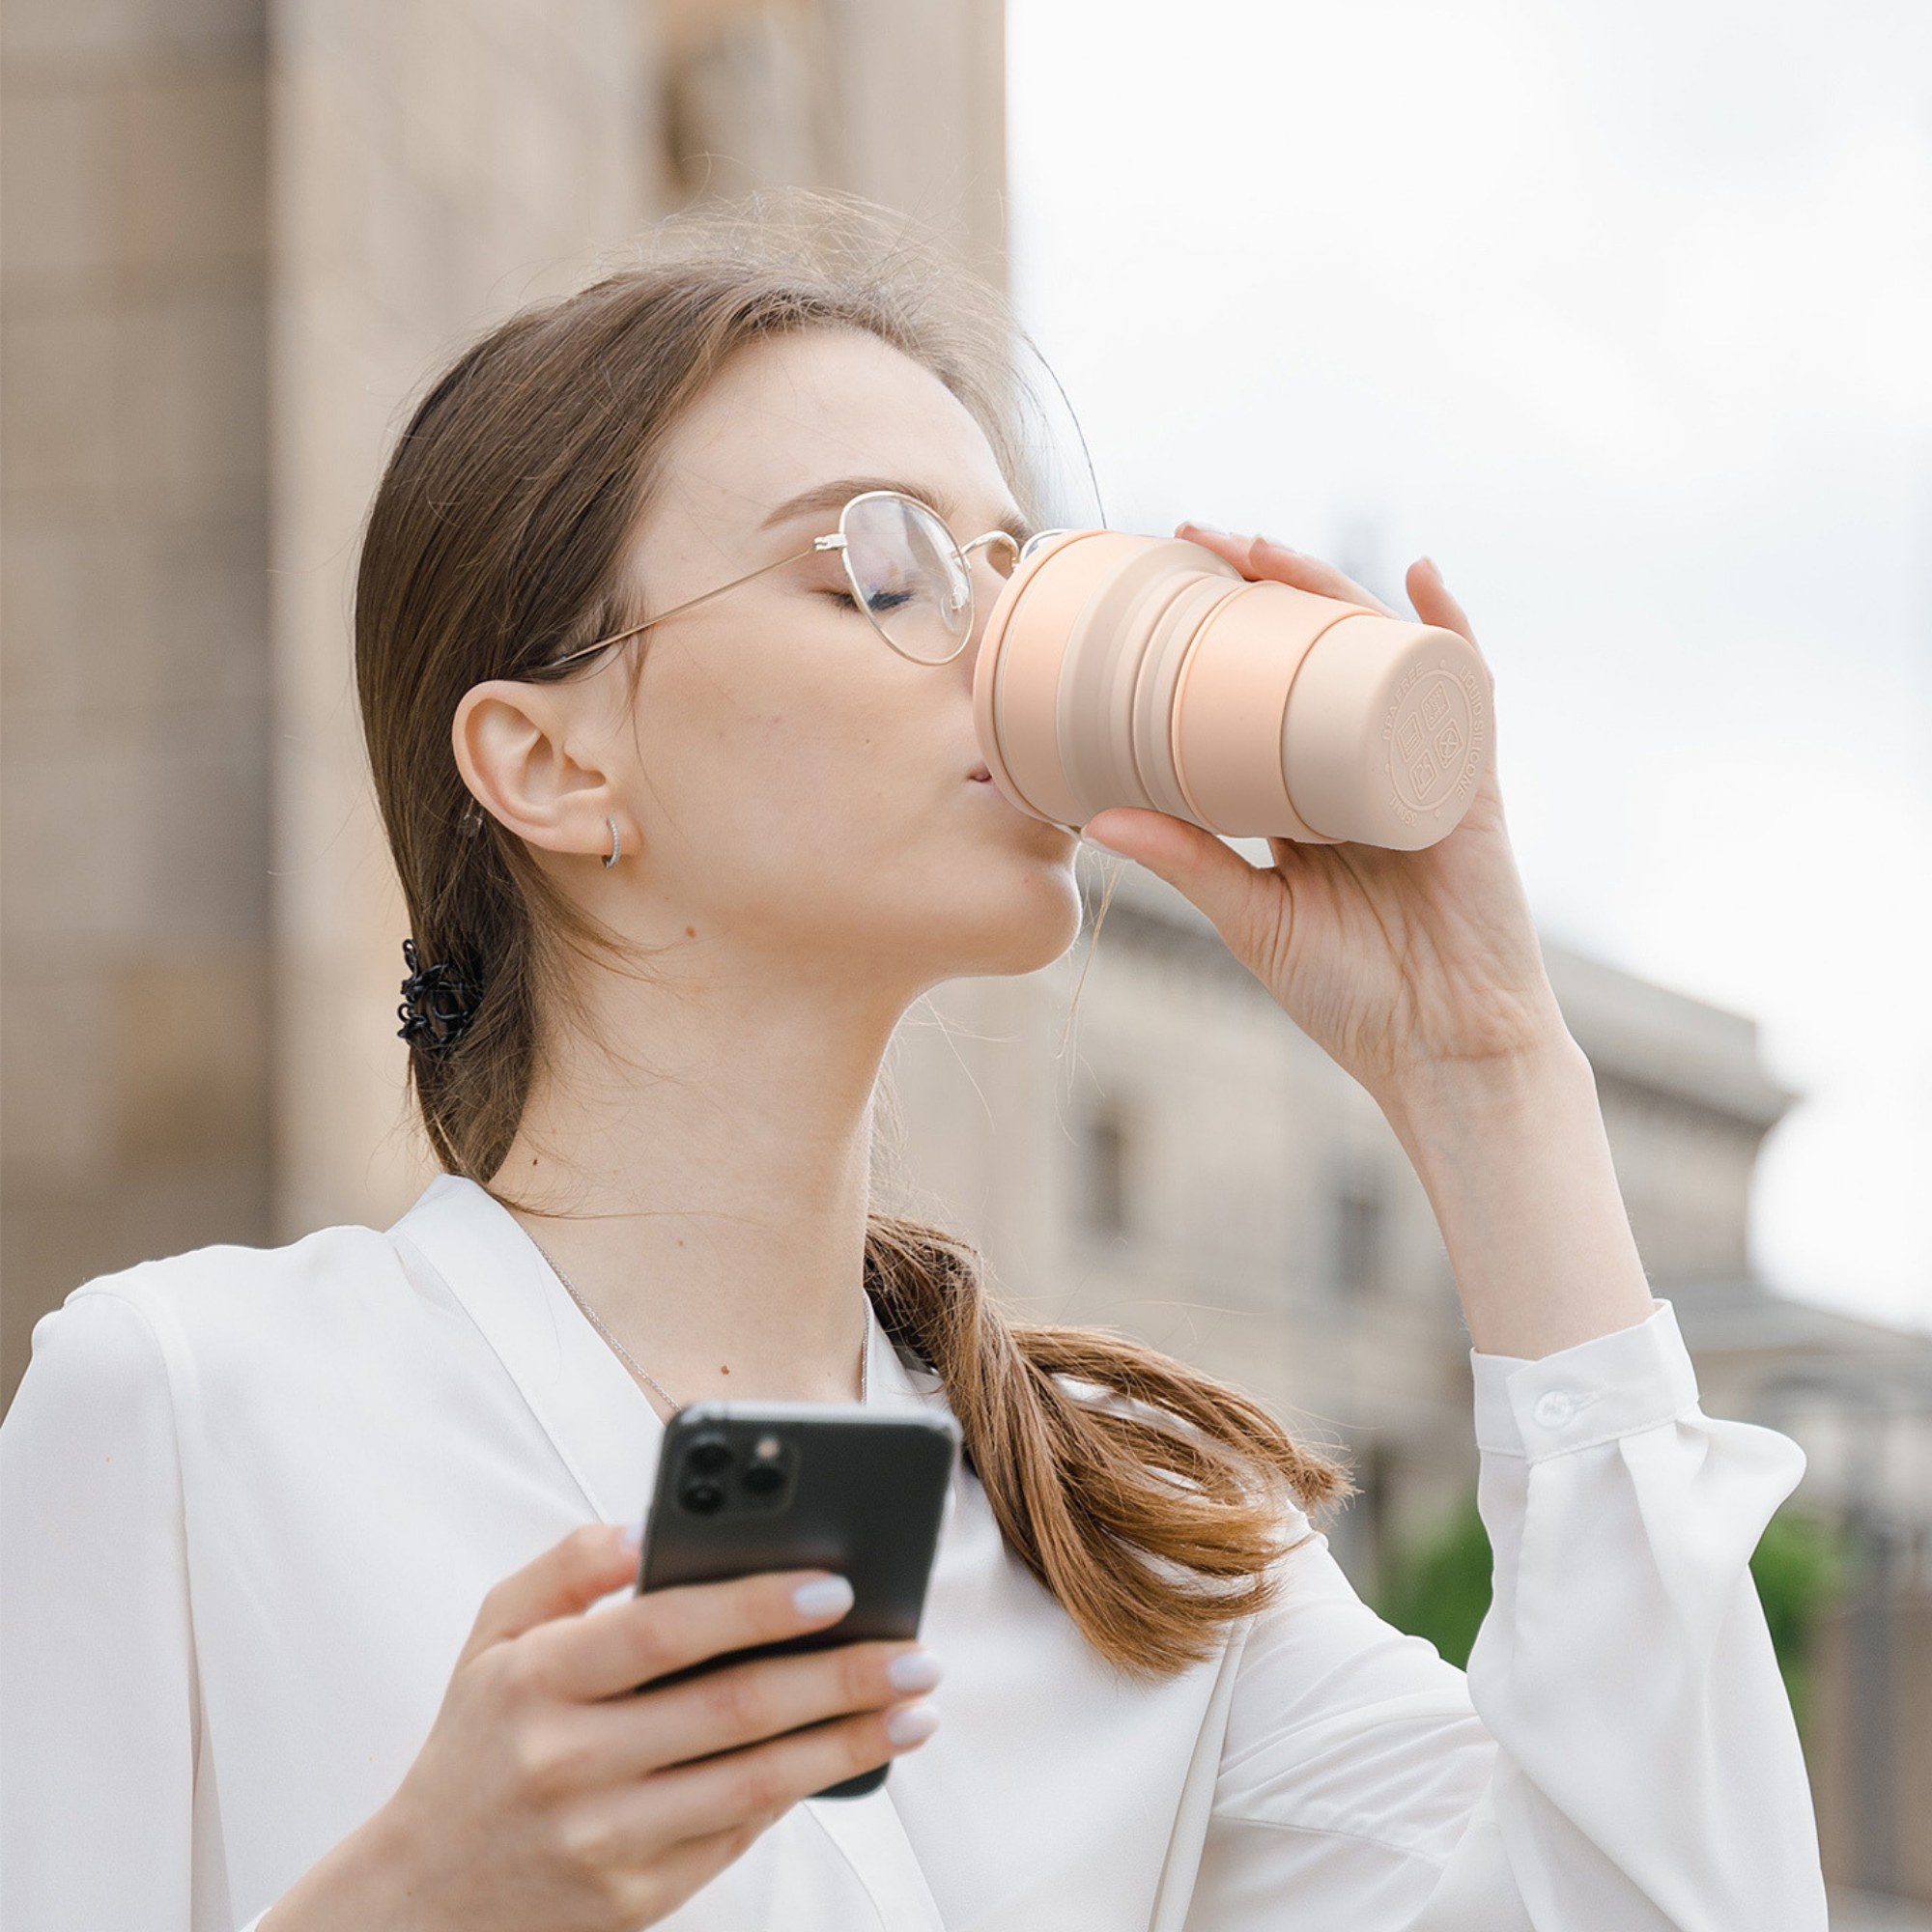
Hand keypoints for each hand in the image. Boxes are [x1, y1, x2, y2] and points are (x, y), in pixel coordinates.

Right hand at [268, 1525, 940, 1930]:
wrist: (421, 1902)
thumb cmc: (479, 1739)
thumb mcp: (492, 1636)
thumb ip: (563, 1567)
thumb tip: (641, 1526)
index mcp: (535, 1679)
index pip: (661, 1629)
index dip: (754, 1605)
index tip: (836, 1584)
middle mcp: (567, 1762)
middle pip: (731, 1711)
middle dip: (839, 1677)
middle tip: (915, 1651)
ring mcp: (603, 1840)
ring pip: (754, 1782)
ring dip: (848, 1743)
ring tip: (915, 1708)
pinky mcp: (634, 1898)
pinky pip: (738, 1835)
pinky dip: (802, 1790)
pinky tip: (852, 1754)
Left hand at [1082, 527, 1566, 1113]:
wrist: (1446, 1052)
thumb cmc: (1353, 997)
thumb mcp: (1252, 917)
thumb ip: (1186, 861)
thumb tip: (1092, 817)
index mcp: (1310, 799)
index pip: (1262, 696)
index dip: (1218, 642)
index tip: (1158, 595)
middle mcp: (1362, 769)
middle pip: (1315, 655)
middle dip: (1263, 590)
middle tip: (1198, 541)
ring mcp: (1418, 768)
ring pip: (1376, 655)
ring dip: (1330, 590)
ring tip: (1268, 551)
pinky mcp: (1468, 784)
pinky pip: (1465, 692)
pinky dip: (1451, 630)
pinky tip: (1421, 575)